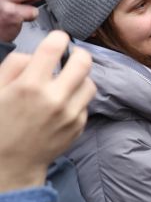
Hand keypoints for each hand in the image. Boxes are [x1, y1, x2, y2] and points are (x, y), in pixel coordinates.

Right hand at [0, 31, 94, 192]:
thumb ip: (14, 66)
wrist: (10, 163)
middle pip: (84, 61)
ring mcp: (70, 114)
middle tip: (69, 57)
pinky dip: (76, 100)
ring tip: (65, 84)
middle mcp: (54, 98)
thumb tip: (36, 54)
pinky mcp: (79, 126)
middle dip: (77, 54)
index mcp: (29, 86)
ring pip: (90, 82)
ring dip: (79, 79)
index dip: (58, 38)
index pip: (55, 47)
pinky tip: (61, 106)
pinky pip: (85, 103)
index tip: (57, 39)